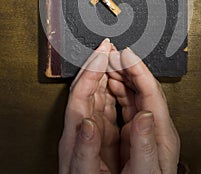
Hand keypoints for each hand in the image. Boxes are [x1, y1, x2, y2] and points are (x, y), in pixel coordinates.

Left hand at [59, 38, 119, 173]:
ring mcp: (92, 126)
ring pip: (97, 91)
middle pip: (86, 86)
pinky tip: (118, 80)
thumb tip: (88, 123)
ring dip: (105, 71)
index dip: (91, 70)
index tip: (103, 52)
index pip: (80, 92)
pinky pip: (106, 102)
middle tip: (109, 45)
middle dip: (97, 62)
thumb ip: (86, 148)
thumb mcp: (85, 173)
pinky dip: (113, 87)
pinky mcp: (102, 132)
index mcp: (76, 133)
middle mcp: (81, 125)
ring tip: (114, 56)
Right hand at [108, 46, 179, 173]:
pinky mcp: (136, 128)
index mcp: (161, 132)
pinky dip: (118, 88)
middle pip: (144, 86)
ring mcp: (146, 125)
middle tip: (111, 52)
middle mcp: (155, 124)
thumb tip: (146, 116)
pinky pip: (128, 101)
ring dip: (122, 74)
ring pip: (135, 91)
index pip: (152, 91)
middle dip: (127, 66)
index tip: (125, 54)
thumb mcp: (146, 171)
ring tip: (109, 62)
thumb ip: (145, 144)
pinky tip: (111, 81)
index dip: (138, 70)